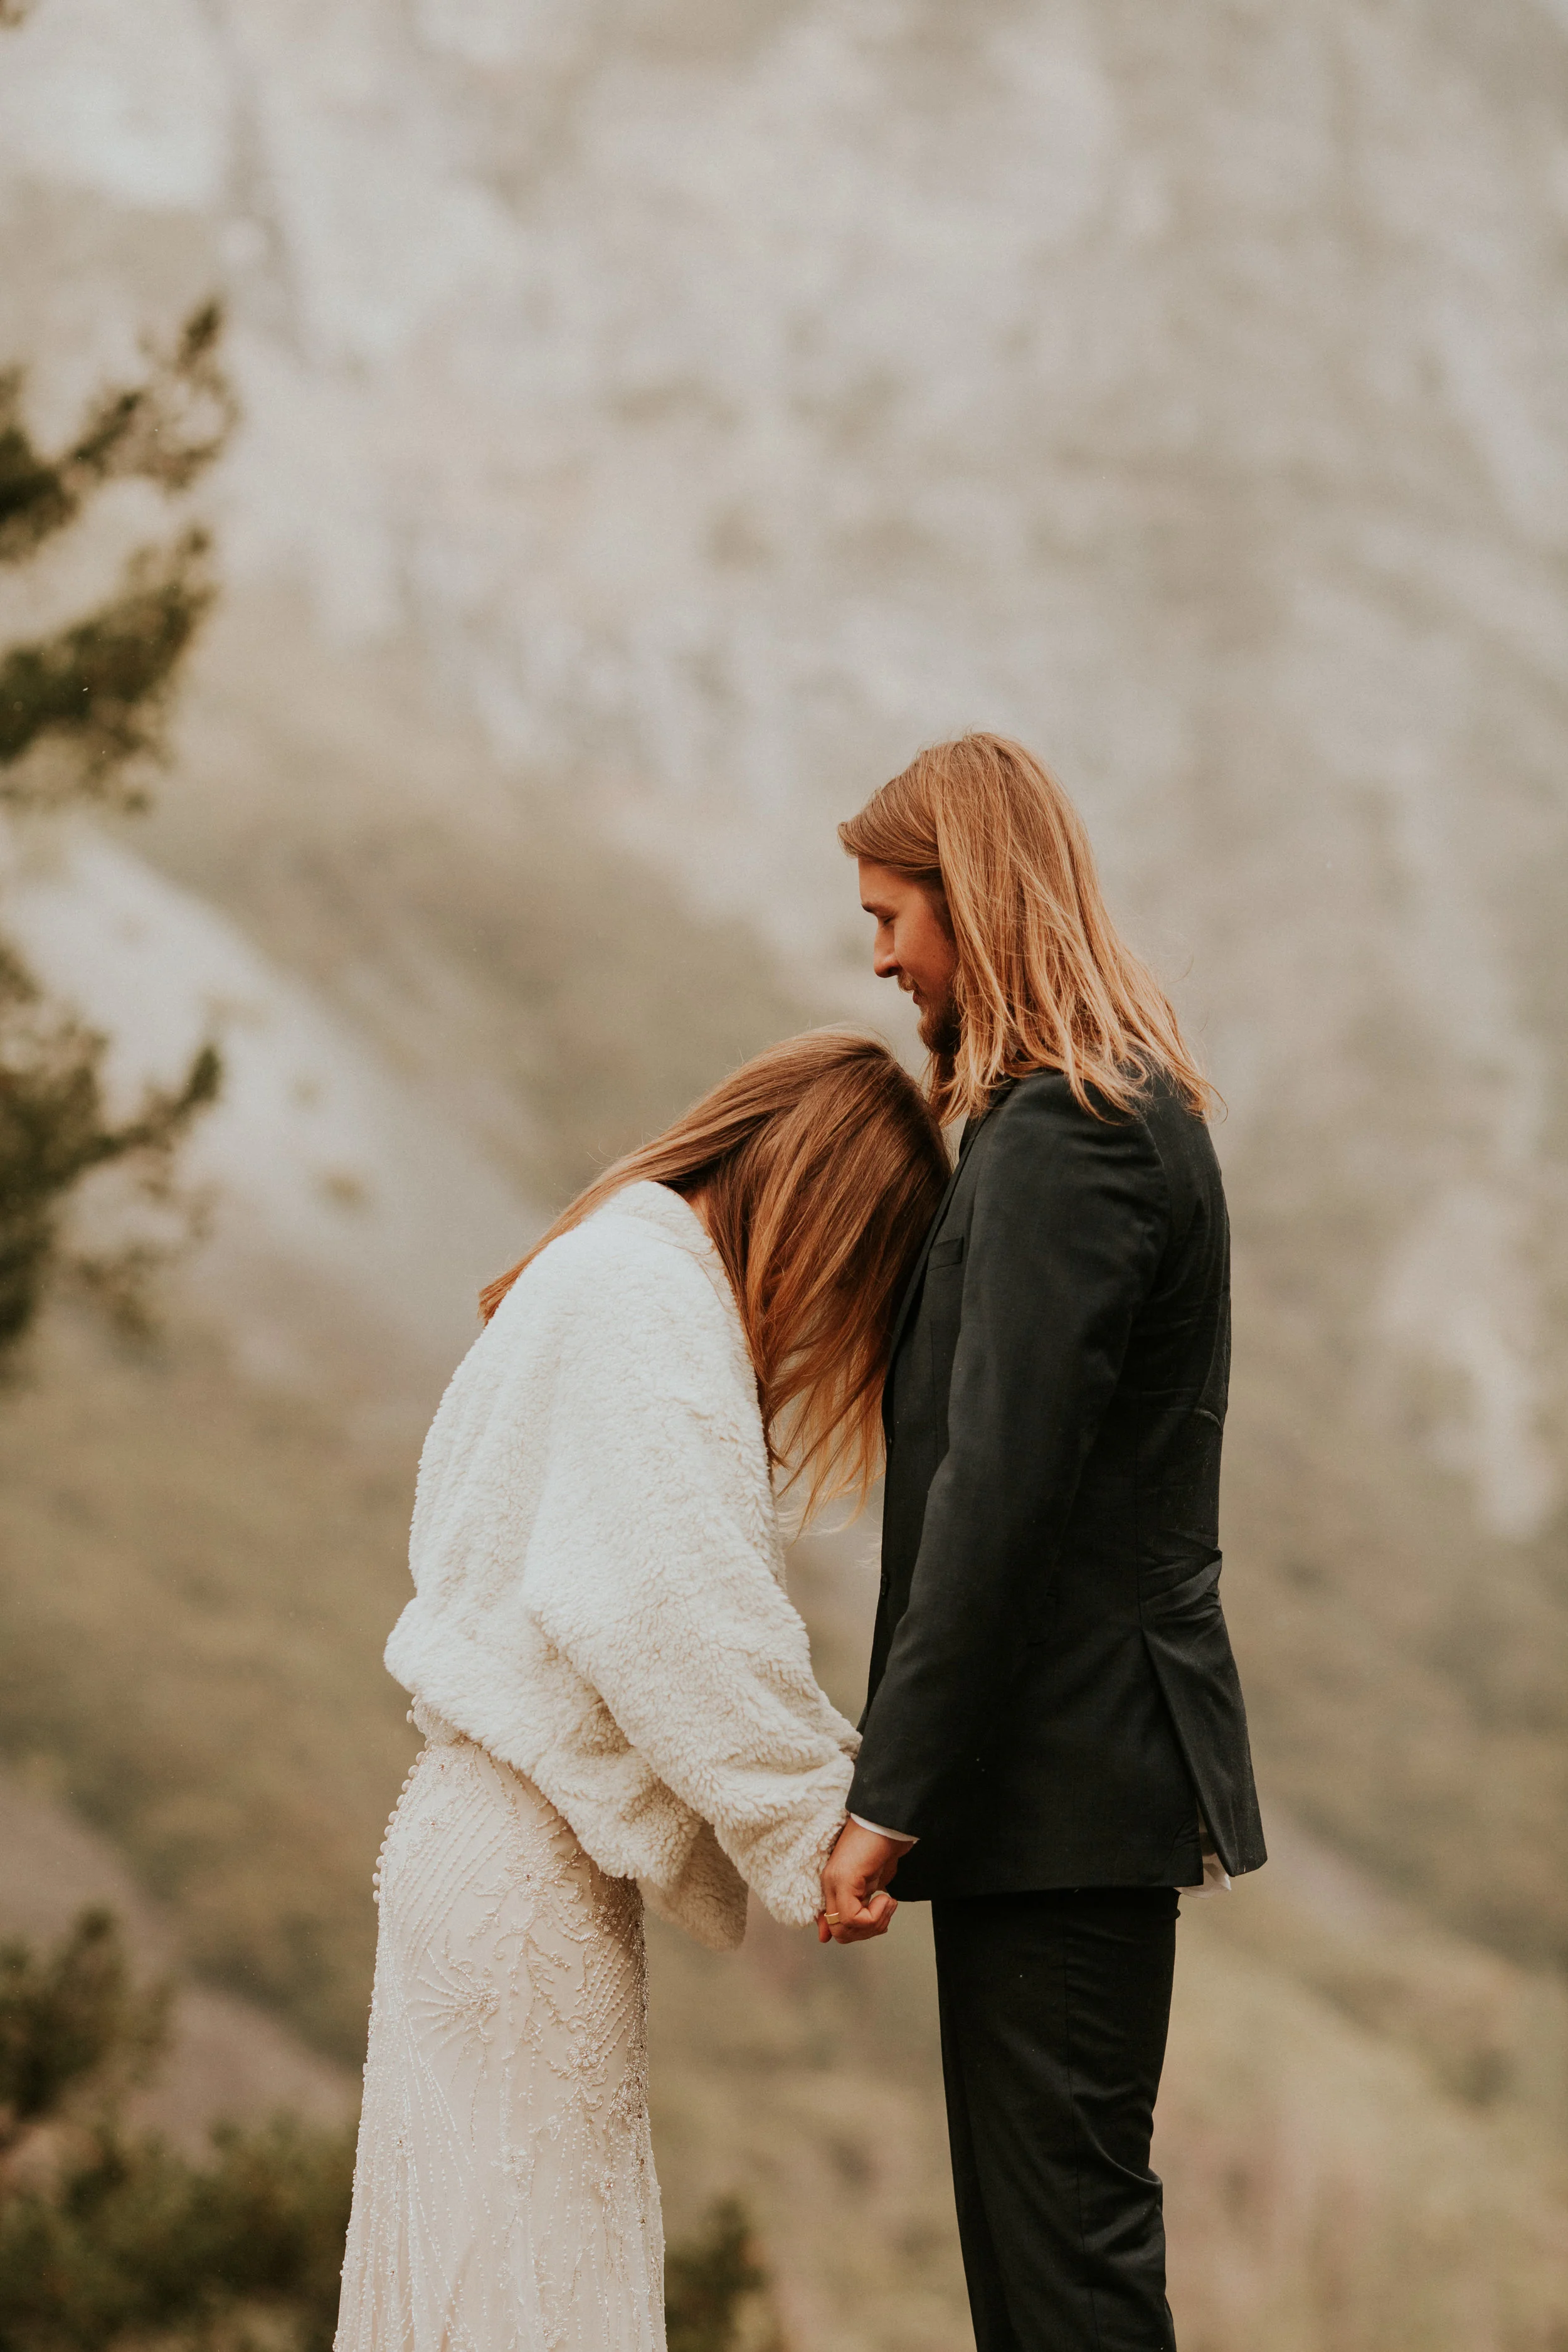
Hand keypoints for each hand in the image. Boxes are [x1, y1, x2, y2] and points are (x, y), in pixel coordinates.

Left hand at [818, 1819, 910, 1944]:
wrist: (888, 1819)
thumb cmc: (883, 1845)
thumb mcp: (875, 1880)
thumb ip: (865, 1903)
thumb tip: (862, 1921)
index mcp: (835, 1885)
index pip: (830, 1924)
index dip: (852, 1934)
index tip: (879, 1926)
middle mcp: (830, 1885)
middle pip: (840, 1933)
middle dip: (868, 1932)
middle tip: (886, 1913)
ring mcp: (835, 1882)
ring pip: (845, 1929)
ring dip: (875, 1924)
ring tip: (889, 1903)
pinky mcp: (844, 1879)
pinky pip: (854, 1917)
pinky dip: (876, 1916)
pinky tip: (887, 1897)